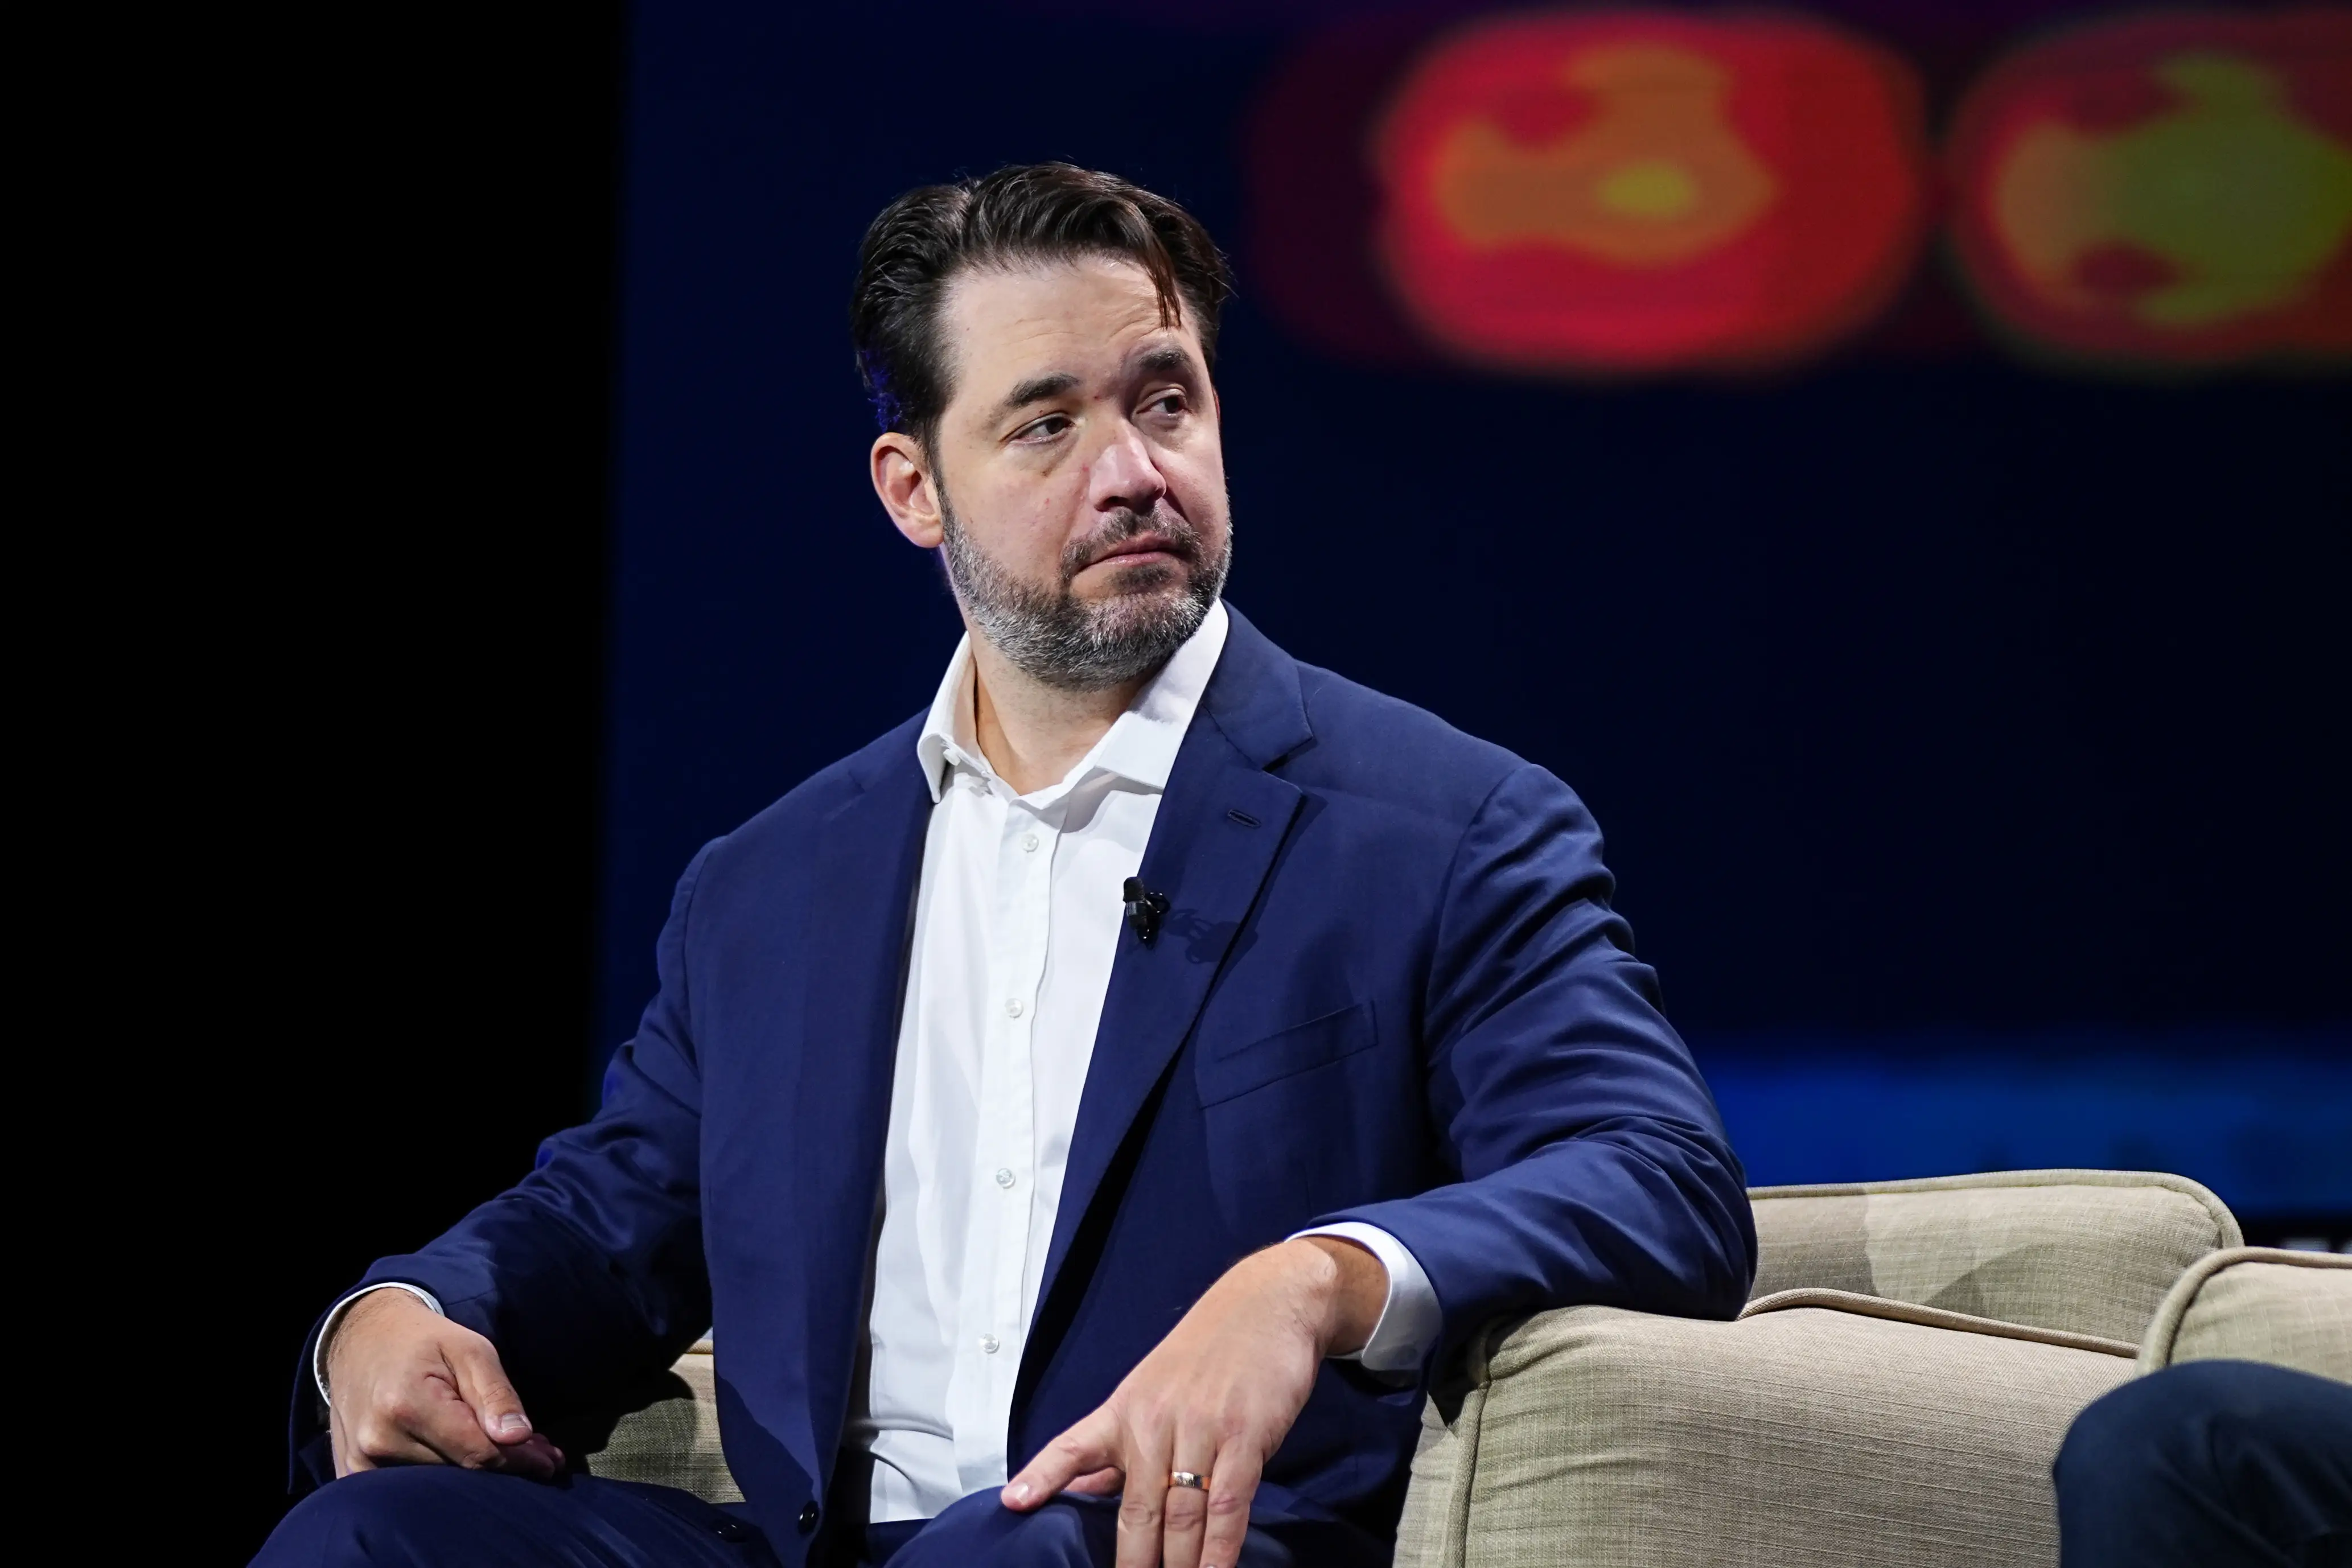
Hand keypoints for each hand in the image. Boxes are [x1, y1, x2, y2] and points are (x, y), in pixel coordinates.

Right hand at [323, 1288, 564, 1479]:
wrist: (361, 1339)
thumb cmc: (424, 1341)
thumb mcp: (470, 1350)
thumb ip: (495, 1393)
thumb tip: (518, 1437)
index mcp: (407, 1405)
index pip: (476, 1452)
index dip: (519, 1461)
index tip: (551, 1462)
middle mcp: (379, 1441)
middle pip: (459, 1474)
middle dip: (506, 1467)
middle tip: (542, 1456)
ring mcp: (361, 1462)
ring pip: (438, 1486)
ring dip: (479, 1476)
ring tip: (513, 1456)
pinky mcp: (355, 1472)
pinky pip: (410, 1488)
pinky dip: (445, 1479)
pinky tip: (470, 1461)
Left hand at [1002, 1236, 1384, 1567]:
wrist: (1268, 1304)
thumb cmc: (1206, 1353)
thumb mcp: (1151, 1390)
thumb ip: (1118, 1449)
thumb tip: (1078, 1493)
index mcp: (1124, 1411)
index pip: (1071, 1447)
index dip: (1040, 1477)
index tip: (1012, 1504)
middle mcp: (1154, 1422)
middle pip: (1134, 1511)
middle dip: (1132, 1564)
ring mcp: (1200, 1430)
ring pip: (1180, 1517)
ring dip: (1177, 1567)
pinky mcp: (1244, 1438)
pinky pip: (1227, 1506)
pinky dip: (1220, 1549)